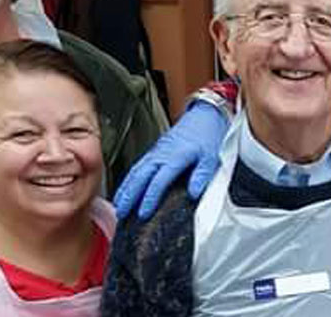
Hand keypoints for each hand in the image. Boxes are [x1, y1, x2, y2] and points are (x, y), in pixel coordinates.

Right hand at [113, 100, 228, 218]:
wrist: (204, 116)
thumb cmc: (208, 136)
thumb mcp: (212, 157)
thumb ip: (202, 176)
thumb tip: (194, 193)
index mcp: (176, 157)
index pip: (159, 181)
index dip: (150, 198)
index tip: (143, 213)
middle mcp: (161, 154)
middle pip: (140, 177)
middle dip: (128, 196)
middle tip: (121, 213)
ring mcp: (155, 152)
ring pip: (135, 172)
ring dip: (125, 189)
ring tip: (118, 206)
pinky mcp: (154, 151)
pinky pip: (137, 167)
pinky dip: (128, 180)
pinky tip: (125, 190)